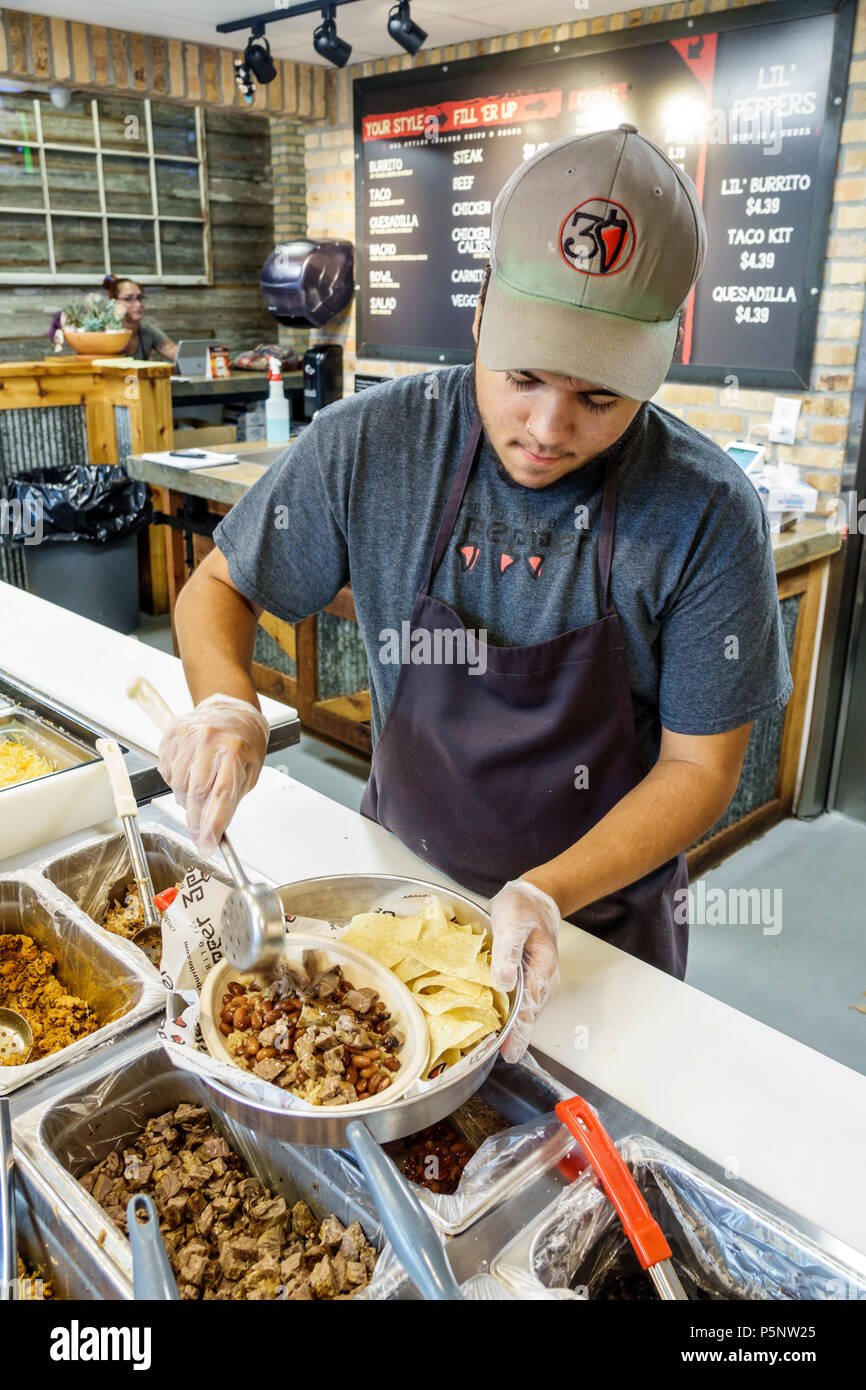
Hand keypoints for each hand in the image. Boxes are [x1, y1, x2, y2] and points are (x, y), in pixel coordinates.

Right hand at [157, 694, 269, 857]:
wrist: (231, 710)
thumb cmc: (244, 742)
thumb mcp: (250, 770)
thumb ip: (232, 799)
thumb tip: (214, 830)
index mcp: (236, 749)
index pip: (221, 794)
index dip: (212, 824)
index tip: (207, 845)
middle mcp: (210, 739)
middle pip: (196, 793)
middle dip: (196, 821)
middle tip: (199, 835)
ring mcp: (189, 734)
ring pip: (178, 785)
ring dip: (186, 801)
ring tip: (198, 796)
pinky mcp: (172, 733)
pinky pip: (167, 771)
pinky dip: (176, 782)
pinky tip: (189, 775)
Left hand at [490, 877, 560, 1063]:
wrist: (534, 896)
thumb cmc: (522, 908)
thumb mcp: (512, 923)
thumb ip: (508, 952)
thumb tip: (503, 983)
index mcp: (542, 970)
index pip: (530, 1008)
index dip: (519, 1032)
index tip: (509, 1053)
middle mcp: (543, 981)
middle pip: (529, 1015)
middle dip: (514, 1036)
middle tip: (495, 1055)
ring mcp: (537, 980)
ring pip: (525, 1010)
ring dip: (511, 1027)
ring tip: (492, 1046)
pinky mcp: (528, 977)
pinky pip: (520, 1000)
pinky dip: (510, 1013)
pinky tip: (496, 1022)